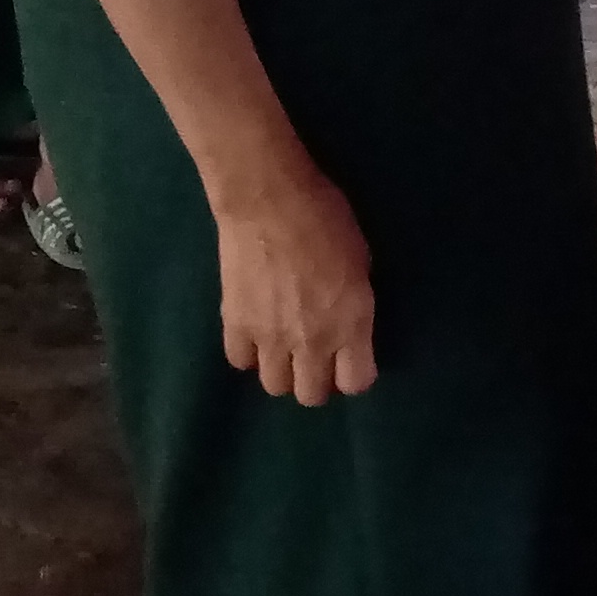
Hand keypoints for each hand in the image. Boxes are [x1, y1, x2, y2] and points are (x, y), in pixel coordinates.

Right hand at [213, 163, 377, 404]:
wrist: (268, 200)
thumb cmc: (326, 218)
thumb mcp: (361, 260)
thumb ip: (354, 303)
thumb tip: (347, 324)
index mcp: (350, 323)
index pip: (356, 383)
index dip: (355, 375)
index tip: (351, 361)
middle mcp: (312, 341)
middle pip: (312, 395)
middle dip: (317, 380)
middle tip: (316, 356)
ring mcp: (270, 338)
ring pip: (275, 386)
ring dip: (282, 370)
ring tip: (284, 346)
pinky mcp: (235, 325)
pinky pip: (240, 361)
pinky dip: (249, 352)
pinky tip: (256, 332)